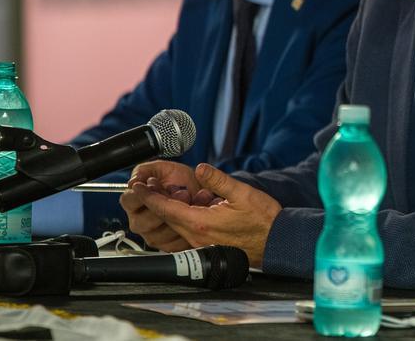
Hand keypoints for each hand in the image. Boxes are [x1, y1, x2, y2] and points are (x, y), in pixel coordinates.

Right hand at [122, 161, 202, 251]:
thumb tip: (134, 179)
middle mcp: (139, 220)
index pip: (128, 200)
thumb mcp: (164, 169)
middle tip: (182, 192)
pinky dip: (188, 229)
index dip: (142, 193)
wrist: (202, 193)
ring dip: (179, 216)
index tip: (155, 184)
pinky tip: (198, 214)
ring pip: (159, 234)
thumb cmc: (182, 182)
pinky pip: (174, 243)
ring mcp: (152, 235)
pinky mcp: (167, 245)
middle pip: (142, 221)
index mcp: (133, 202)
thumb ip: (146, 170)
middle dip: (165, 206)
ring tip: (192, 200)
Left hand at [133, 163, 280, 266]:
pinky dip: (178, 218)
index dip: (150, 196)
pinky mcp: (207, 245)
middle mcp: (197, 236)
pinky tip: (181, 208)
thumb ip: (218, 180)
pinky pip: (185, 231)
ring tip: (159, 194)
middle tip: (144, 186)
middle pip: (166, 217)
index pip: (167, 208)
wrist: (276, 242)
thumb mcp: (242, 193)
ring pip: (175, 225)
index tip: (137, 186)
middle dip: (153, 201)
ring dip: (165, 210)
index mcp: (202, 222)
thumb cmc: (263, 220)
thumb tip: (201, 168)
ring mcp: (201, 243)